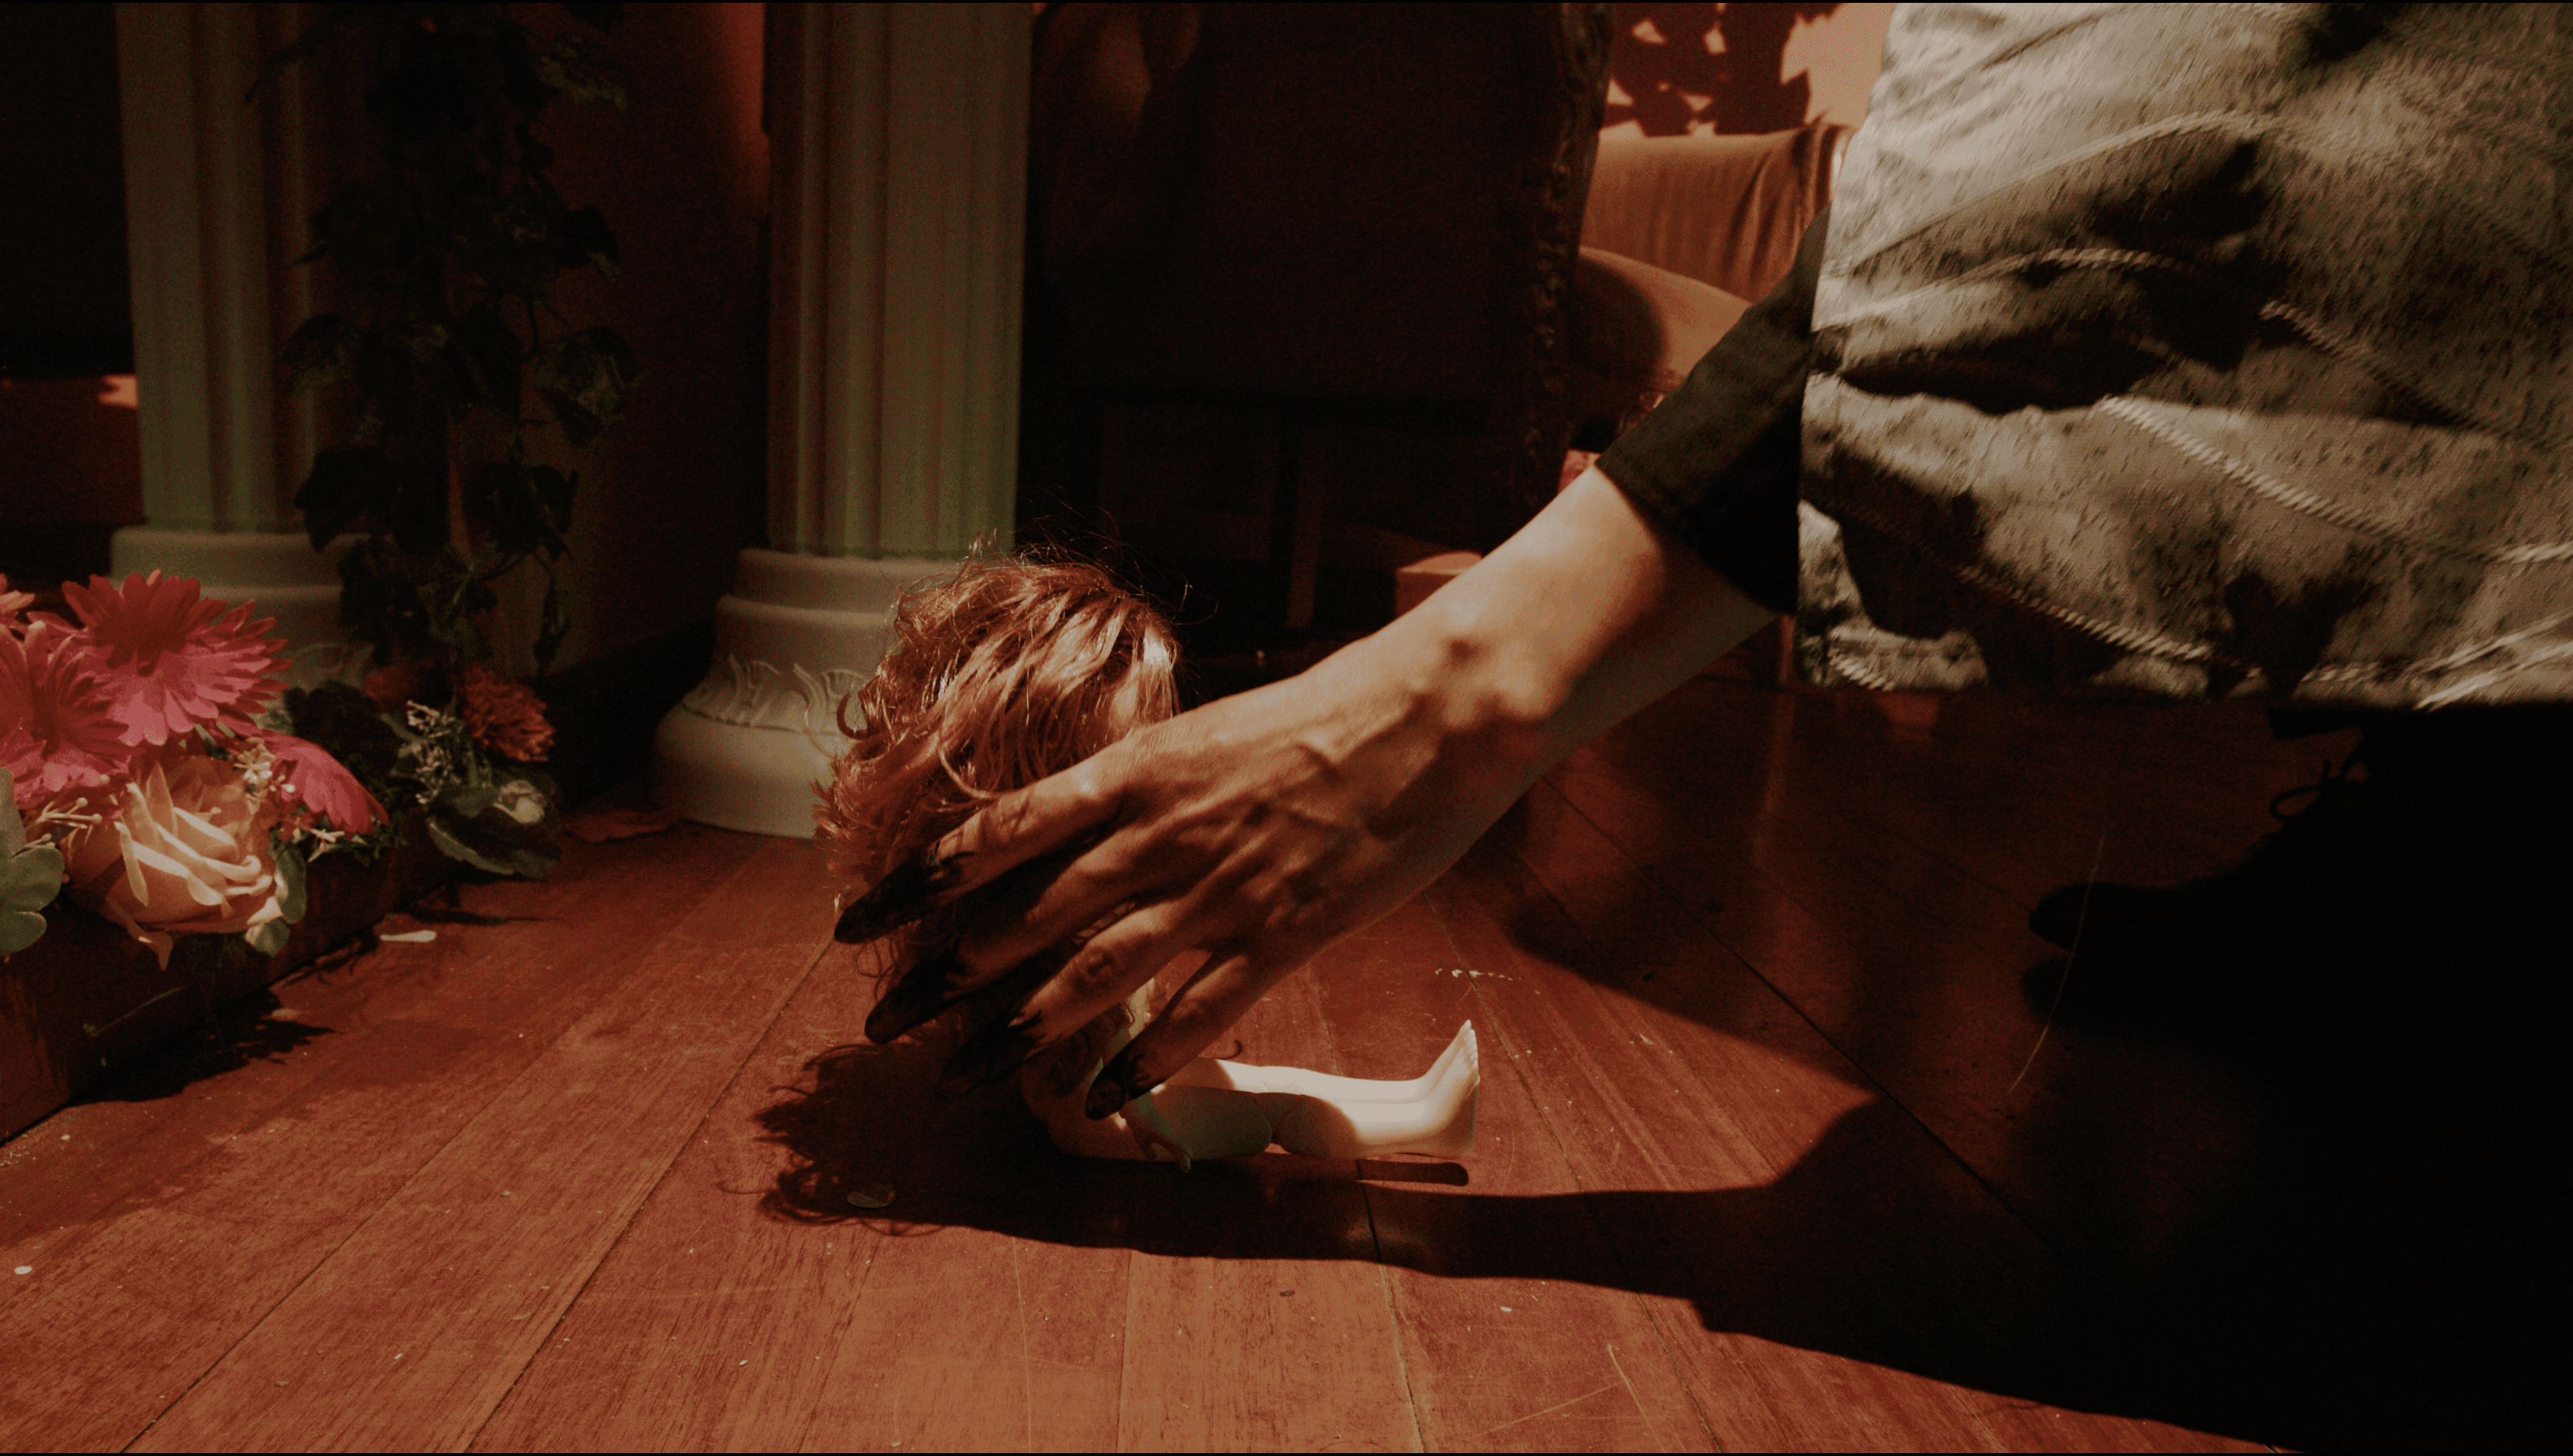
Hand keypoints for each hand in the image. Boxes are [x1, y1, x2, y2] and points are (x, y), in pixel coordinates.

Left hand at [843, 468, 1775, 1107]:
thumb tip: (1073, 829)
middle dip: (950, 976)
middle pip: (1029, 916)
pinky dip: (1147, 1060)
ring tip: (969, 1073)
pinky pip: (1199, 1012)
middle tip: (888, 1024)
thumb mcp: (1206, 736)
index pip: (1001, 830)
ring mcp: (1220, 890)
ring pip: (1099, 974)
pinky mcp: (1281, 935)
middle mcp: (1160, 834)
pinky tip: (1106, 1096)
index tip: (863, 918)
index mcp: (1136, 771)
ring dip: (1027, 1030)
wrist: (1429, 714)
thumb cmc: (1323, 715)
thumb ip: (1139, 789)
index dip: (923, 880)